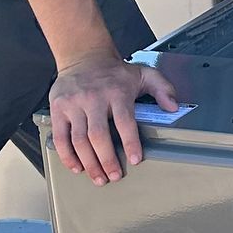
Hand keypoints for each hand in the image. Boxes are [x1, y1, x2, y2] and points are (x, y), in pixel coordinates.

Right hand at [50, 50, 182, 183]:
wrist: (84, 55)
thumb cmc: (115, 71)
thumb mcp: (144, 74)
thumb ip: (163, 89)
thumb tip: (173, 107)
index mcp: (117, 92)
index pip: (124, 121)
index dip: (130, 143)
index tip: (135, 160)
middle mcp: (93, 98)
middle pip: (98, 135)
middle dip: (106, 160)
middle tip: (114, 176)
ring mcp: (73, 104)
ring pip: (79, 140)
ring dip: (88, 163)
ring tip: (98, 177)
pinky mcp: (58, 109)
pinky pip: (60, 137)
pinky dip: (67, 155)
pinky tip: (76, 166)